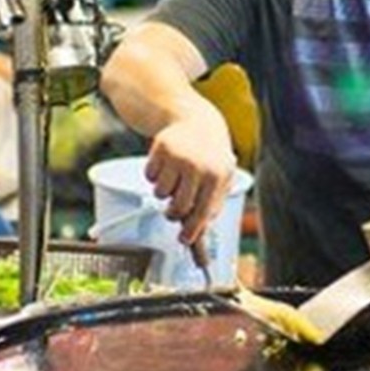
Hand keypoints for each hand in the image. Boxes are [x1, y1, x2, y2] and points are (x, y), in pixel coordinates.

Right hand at [144, 109, 237, 249]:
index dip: (192, 230)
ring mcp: (179, 156)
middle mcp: (198, 166)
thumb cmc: (211, 160)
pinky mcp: (161, 147)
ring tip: (175, 178)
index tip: (183, 240)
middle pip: (178, 207)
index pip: (202, 212)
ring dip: (164, 191)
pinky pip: (149, 177)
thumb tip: (201, 248)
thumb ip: (210, 210)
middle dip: (173, 213)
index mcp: (218, 176)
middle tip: (173, 210)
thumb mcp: (219, 181)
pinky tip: (167, 165)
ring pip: (160, 193)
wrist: (198, 122)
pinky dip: (155, 176)